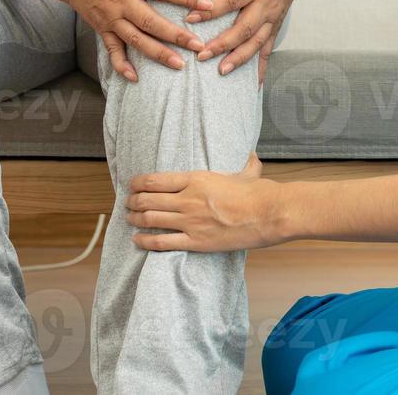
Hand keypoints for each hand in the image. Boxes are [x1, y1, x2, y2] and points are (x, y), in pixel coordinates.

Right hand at [49, 0, 214, 82]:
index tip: (207, 5)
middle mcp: (120, 1)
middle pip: (151, 22)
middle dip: (176, 35)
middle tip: (199, 46)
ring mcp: (109, 17)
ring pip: (135, 40)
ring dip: (157, 54)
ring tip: (179, 66)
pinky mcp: (100, 27)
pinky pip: (111, 50)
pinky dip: (121, 65)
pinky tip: (136, 79)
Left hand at [127, 153, 282, 251]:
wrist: (269, 214)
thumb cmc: (259, 193)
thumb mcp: (247, 173)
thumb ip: (245, 164)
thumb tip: (253, 155)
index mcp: (196, 179)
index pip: (156, 179)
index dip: (139, 182)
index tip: (132, 184)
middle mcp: (188, 199)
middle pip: (149, 199)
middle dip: (133, 201)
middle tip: (128, 203)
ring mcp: (190, 221)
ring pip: (151, 219)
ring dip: (136, 219)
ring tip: (129, 218)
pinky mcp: (196, 241)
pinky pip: (163, 242)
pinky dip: (146, 241)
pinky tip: (137, 240)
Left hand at [190, 0, 311, 83]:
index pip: (232, 0)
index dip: (212, 11)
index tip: (190, 19)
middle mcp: (268, 3)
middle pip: (245, 27)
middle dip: (224, 43)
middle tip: (201, 55)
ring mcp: (274, 17)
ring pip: (257, 43)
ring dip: (240, 58)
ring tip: (221, 72)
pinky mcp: (275, 26)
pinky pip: (268, 49)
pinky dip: (261, 68)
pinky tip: (253, 87)